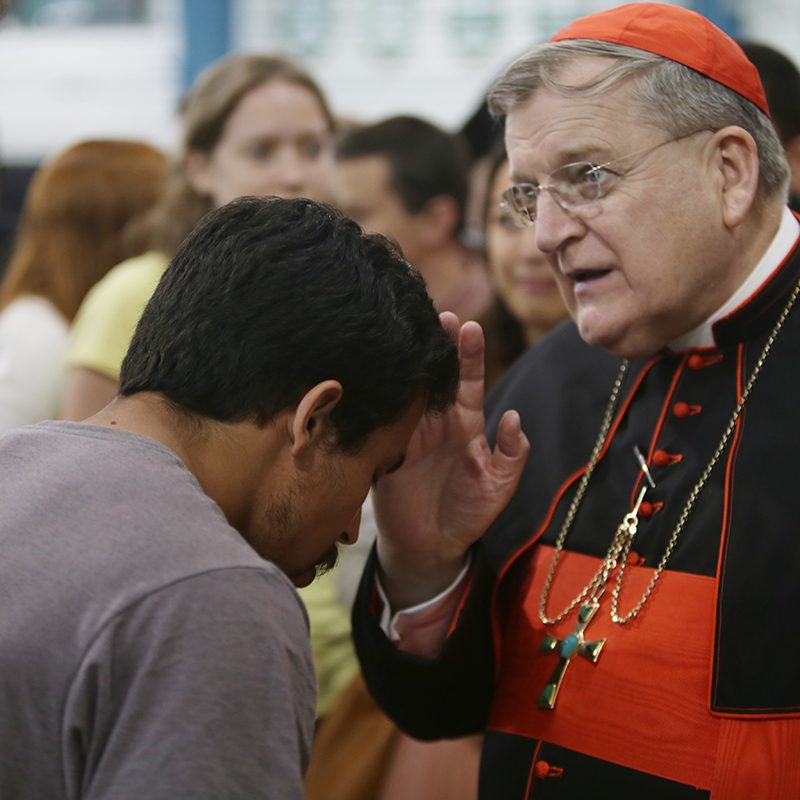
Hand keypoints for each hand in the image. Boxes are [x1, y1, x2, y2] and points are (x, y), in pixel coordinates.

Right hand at [374, 312, 529, 608]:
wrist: (429, 546)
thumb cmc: (469, 514)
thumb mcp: (499, 487)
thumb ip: (511, 455)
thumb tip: (513, 417)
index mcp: (465, 423)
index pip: (468, 380)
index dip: (468, 353)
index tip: (468, 326)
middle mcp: (435, 420)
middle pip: (434, 374)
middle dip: (435, 344)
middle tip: (433, 314)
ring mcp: (407, 431)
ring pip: (407, 389)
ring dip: (406, 363)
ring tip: (402, 333)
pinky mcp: (383, 446)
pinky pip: (382, 417)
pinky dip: (379, 395)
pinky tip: (376, 370)